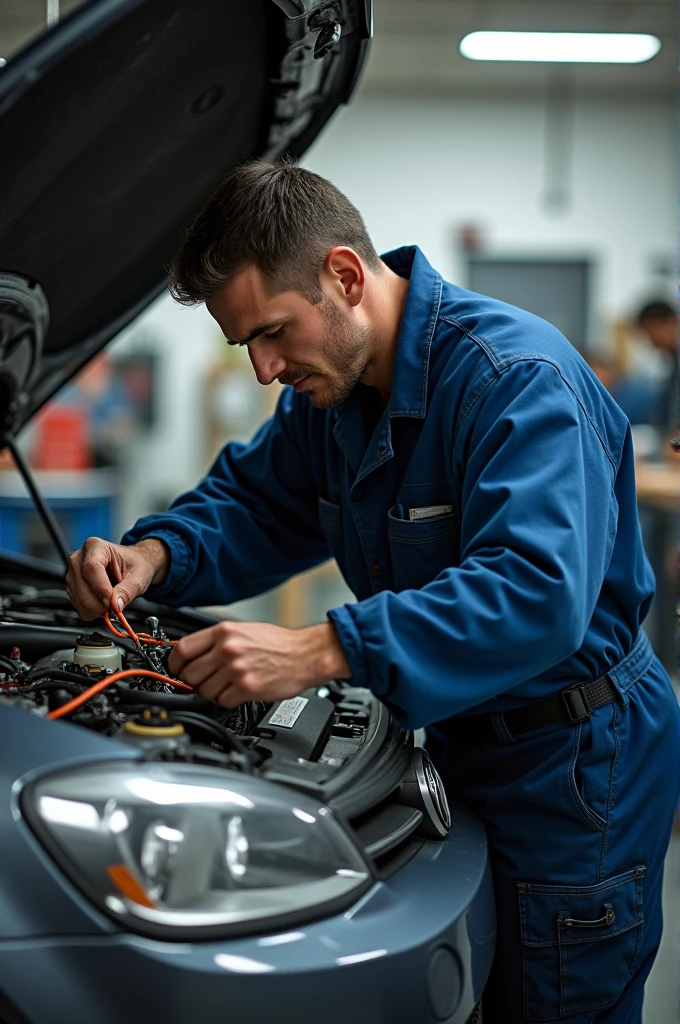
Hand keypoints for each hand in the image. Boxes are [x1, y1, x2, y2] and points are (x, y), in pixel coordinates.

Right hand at [66, 537, 169, 619]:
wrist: (132, 566)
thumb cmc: (134, 565)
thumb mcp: (139, 576)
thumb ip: (128, 591)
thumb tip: (115, 605)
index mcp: (95, 546)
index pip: (91, 568)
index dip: (101, 588)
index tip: (112, 603)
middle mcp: (79, 558)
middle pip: (82, 587)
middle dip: (100, 604)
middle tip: (116, 607)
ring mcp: (73, 574)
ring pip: (79, 599)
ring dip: (97, 609)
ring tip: (112, 602)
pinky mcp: (73, 588)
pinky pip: (79, 607)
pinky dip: (93, 611)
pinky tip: (104, 604)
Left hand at [168, 620, 351, 709]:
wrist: (306, 654)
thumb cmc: (278, 643)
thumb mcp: (244, 630)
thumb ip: (217, 640)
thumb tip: (193, 652)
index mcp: (224, 631)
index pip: (183, 648)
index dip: (175, 663)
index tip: (177, 669)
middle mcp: (228, 648)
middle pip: (189, 673)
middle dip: (193, 682)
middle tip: (203, 682)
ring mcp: (236, 668)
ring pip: (203, 691)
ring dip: (210, 694)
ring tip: (224, 687)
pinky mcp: (247, 687)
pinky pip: (221, 702)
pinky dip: (226, 701)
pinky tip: (237, 693)